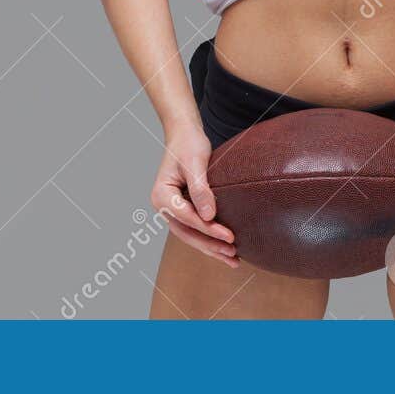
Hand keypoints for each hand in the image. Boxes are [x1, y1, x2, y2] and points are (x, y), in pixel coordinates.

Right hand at [151, 122, 237, 266]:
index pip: (187, 218)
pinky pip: (195, 228)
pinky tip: (225, 248)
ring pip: (191, 235)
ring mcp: (172, 210)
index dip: (208, 229)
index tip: (229, 236)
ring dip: (210, 248)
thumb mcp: (195, 162)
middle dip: (210, 245)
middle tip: (232, 254)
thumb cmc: (188, 144)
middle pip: (187, 233)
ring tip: (233, 259)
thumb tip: (208, 217)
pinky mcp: (183, 209)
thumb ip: (200, 189)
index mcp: (161, 195)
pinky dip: (209, 239)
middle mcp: (163, 206)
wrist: (184, 134)